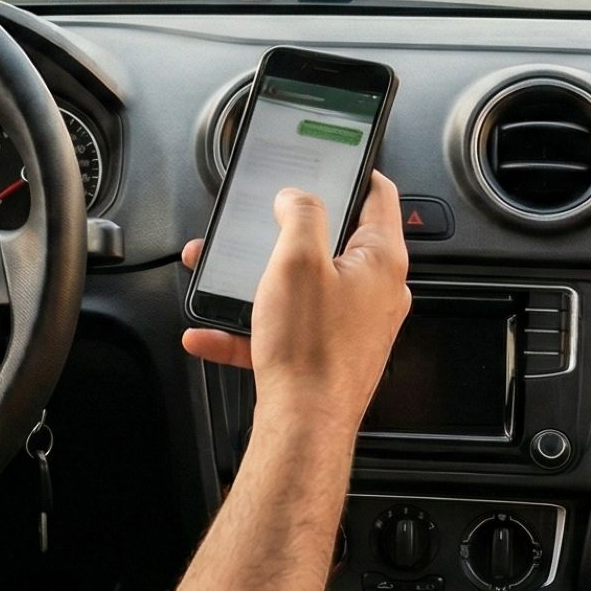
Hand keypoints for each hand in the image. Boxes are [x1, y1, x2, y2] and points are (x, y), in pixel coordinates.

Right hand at [181, 172, 410, 440]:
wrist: (303, 428)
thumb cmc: (311, 351)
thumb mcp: (297, 261)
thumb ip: (300, 215)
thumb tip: (298, 197)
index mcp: (380, 260)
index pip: (377, 195)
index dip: (351, 171)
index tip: (328, 161)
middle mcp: (375, 293)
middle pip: (331, 242)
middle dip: (282, 233)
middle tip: (256, 224)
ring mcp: (352, 326)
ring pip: (301, 288)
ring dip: (255, 280)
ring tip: (217, 276)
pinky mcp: (328, 355)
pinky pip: (285, 330)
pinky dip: (248, 328)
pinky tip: (210, 331)